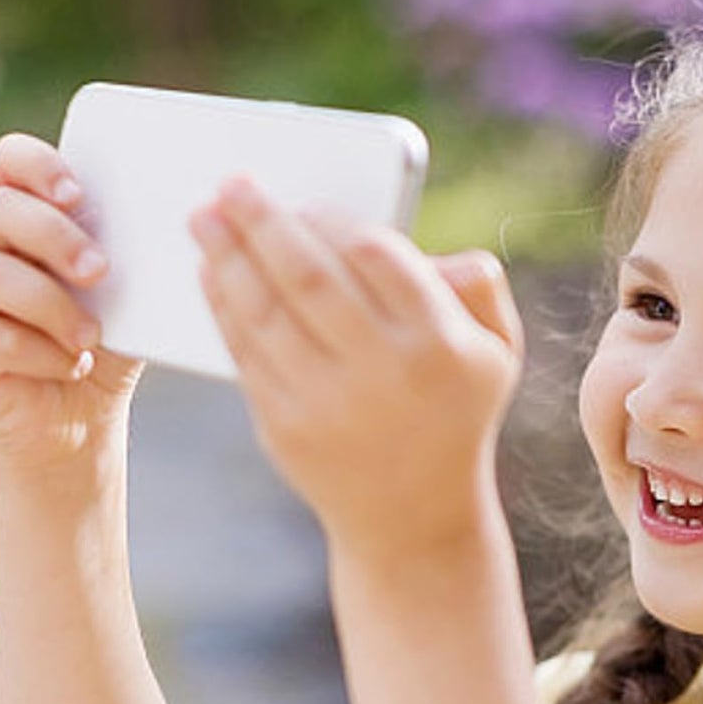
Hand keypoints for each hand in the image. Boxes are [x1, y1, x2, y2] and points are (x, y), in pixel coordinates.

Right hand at [0, 133, 145, 470]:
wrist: (83, 418)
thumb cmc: (103, 344)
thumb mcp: (126, 293)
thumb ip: (133, 253)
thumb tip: (198, 219)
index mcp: (24, 219)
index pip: (12, 161)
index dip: (38, 166)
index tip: (76, 194)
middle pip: (0, 210)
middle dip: (54, 236)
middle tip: (99, 271)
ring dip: (54, 306)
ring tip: (89, 337)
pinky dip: (44, 354)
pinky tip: (69, 366)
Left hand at [188, 175, 524, 558]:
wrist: (416, 520)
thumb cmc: (455, 416)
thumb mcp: (498, 355)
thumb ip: (480, 289)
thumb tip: (432, 249)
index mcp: (440, 343)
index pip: (376, 253)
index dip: (334, 219)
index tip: (308, 203)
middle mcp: (383, 371)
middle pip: (307, 273)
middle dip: (261, 220)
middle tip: (231, 183)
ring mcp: (329, 402)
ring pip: (263, 309)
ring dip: (226, 254)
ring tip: (204, 218)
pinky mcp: (286, 428)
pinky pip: (244, 351)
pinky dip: (222, 306)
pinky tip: (212, 274)